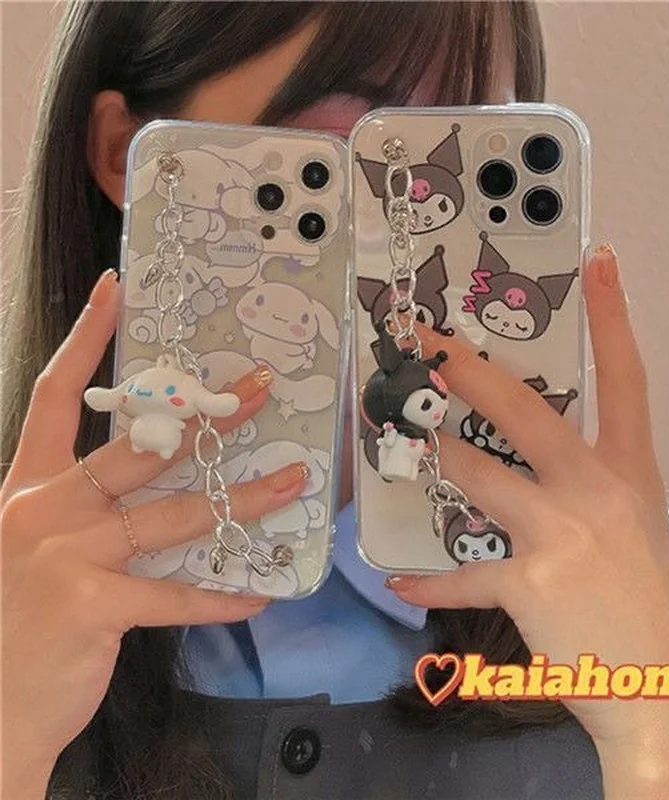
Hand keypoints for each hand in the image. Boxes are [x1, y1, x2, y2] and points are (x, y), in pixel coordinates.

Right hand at [0, 270, 306, 796]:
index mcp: (30, 485)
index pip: (57, 394)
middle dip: (206, 418)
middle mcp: (45, 507)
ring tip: (290, 484)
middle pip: (140, 446)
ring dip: (241, 501)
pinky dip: (218, 596)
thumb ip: (97, 509)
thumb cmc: (22, 618)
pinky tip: (257, 592)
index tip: (116, 289)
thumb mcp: (48, 545)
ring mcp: (66, 553)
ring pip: (174, 515)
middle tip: (260, 392)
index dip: (86, 339)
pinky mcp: (93, 604)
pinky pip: (175, 596)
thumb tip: (174, 481)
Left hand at [389, 245, 668, 797]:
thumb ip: (585, 484)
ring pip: (480, 477)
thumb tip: (528, 460)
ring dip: (438, 457)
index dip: (613, 319)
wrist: (657, 685)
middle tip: (429, 343)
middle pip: (527, 413)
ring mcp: (560, 535)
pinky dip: (432, 583)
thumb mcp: (632, 525)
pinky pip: (464, 578)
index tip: (600, 263)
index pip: (627, 380)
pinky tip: (401, 582)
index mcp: (630, 472)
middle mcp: (596, 491)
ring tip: (406, 443)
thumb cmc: (643, 598)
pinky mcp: (527, 583)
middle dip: (470, 374)